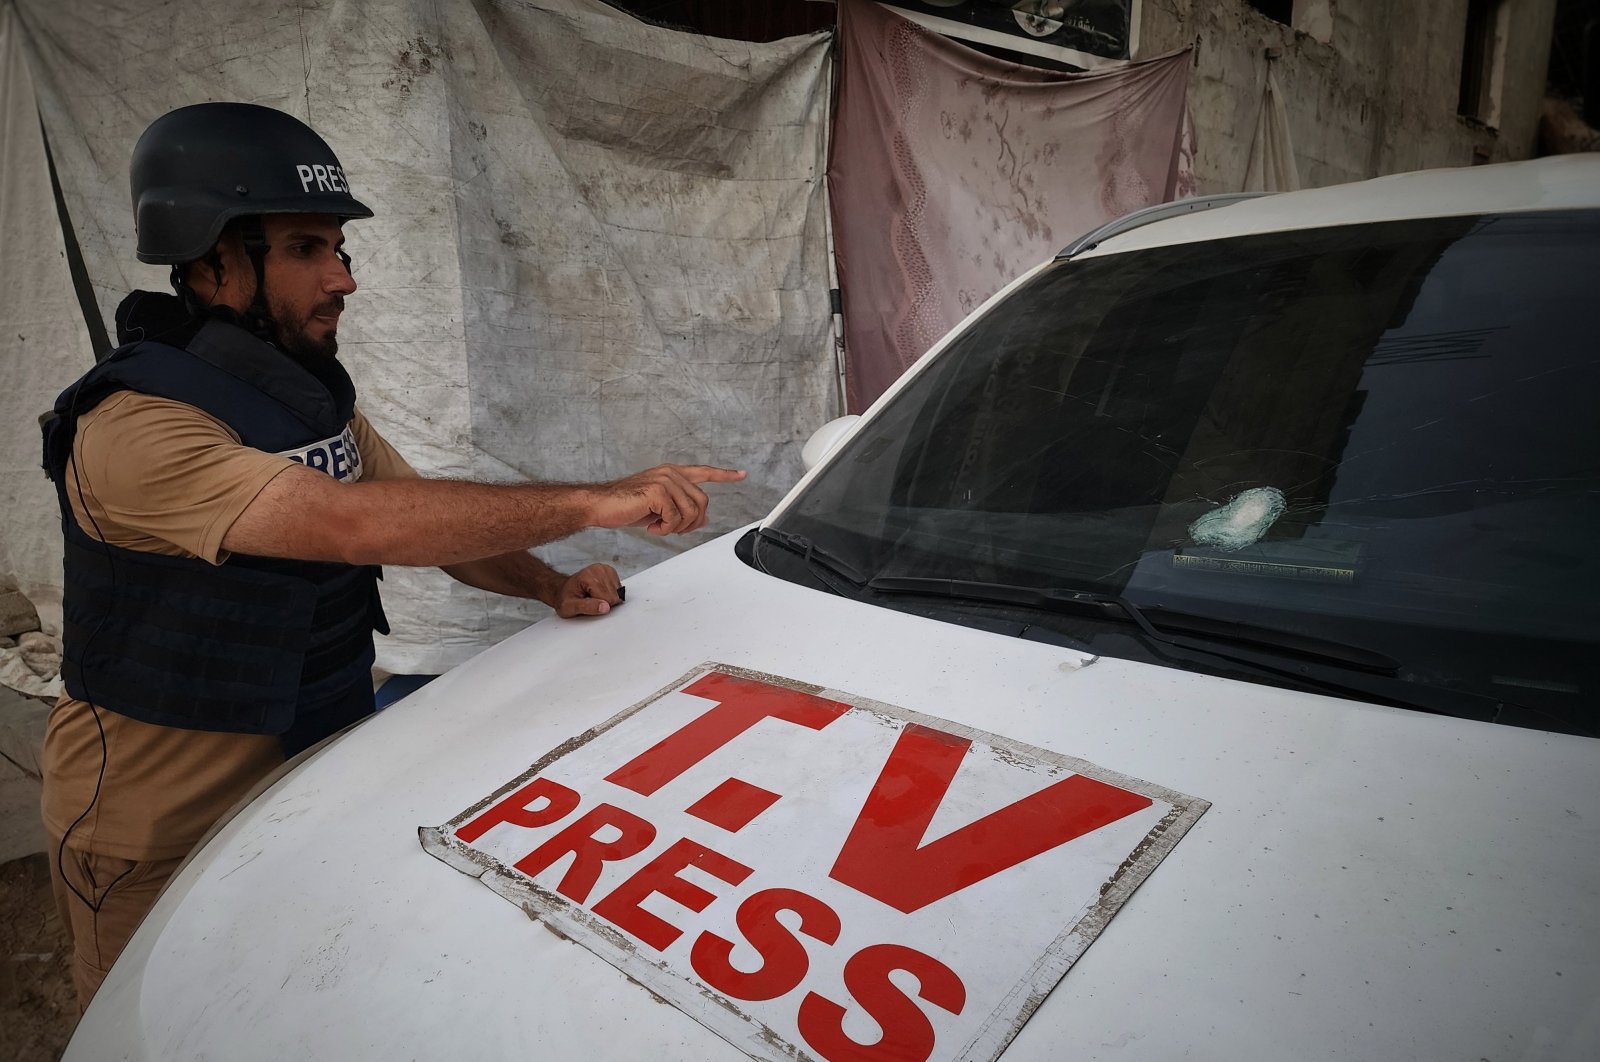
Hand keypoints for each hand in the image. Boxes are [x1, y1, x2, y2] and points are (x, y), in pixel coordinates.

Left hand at [553, 563, 623, 616]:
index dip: (599, 607)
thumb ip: (587, 607)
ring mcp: (605, 569)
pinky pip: (619, 588)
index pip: (607, 598)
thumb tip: (605, 607)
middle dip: (604, 602)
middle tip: (589, 600)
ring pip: (618, 592)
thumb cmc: (566, 598)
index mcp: (587, 576)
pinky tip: (600, 591)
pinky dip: (610, 592)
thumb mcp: (569, 607)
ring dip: (607, 597)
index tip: (587, 602)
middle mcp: (597, 569)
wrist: (564, 590)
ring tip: (593, 595)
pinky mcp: (610, 571)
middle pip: (614, 595)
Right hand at [590, 464, 746, 535]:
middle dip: (691, 522)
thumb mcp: (660, 509)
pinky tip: (651, 526)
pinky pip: (675, 518)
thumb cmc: (625, 506)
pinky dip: (665, 529)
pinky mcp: (658, 491)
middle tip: (670, 528)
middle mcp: (671, 473)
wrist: (600, 506)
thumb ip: (681, 509)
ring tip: (657, 526)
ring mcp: (665, 480)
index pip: (704, 472)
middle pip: (702, 503)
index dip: (724, 475)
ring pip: (691, 512)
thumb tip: (703, 518)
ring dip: (676, 527)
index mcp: (672, 473)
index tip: (741, 475)